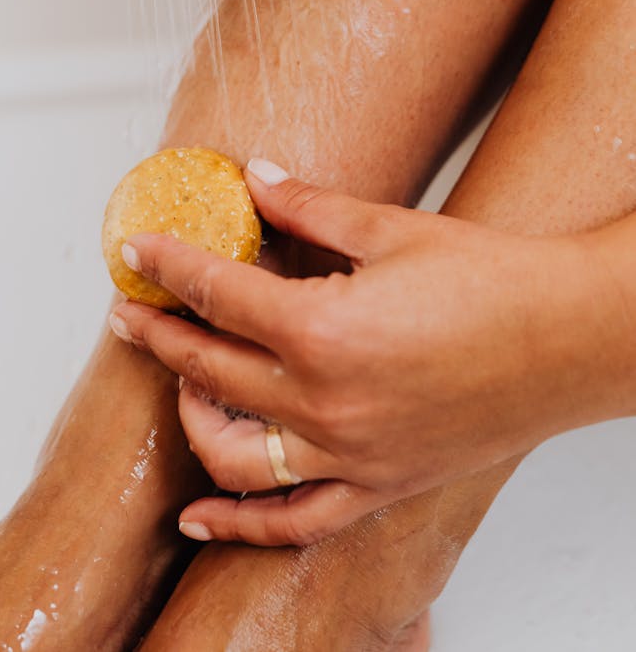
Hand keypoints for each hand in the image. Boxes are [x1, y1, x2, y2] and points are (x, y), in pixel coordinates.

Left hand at [109, 159, 627, 546]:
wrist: (568, 339)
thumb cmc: (492, 281)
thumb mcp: (391, 229)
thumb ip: (309, 206)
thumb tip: (255, 176)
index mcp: (321, 328)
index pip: (216, 293)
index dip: (168, 267)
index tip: (137, 253)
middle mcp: (323, 401)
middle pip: (210, 369)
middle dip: (159, 336)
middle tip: (133, 312)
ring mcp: (347, 453)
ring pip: (233, 454)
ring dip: (191, 419)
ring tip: (180, 386)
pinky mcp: (376, 485)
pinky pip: (291, 521)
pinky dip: (237, 525)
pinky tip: (200, 516)